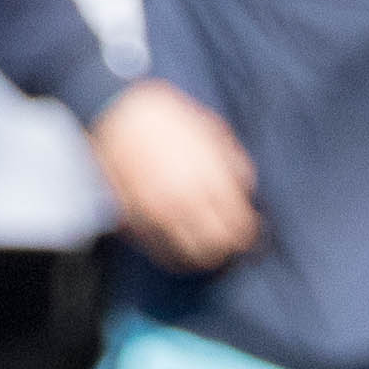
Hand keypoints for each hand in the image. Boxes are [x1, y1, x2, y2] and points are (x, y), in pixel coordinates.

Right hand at [91, 81, 265, 270]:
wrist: (120, 111)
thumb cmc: (169, 117)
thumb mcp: (215, 133)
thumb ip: (236, 165)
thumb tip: (246, 192)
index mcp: (210, 182)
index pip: (240, 229)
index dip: (248, 235)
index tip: (247, 232)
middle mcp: (183, 203)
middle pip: (214, 249)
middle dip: (225, 250)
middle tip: (226, 243)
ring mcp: (154, 214)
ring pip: (183, 258)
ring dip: (196, 257)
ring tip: (201, 249)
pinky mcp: (130, 217)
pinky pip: (154, 250)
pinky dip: (167, 253)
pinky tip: (173, 244)